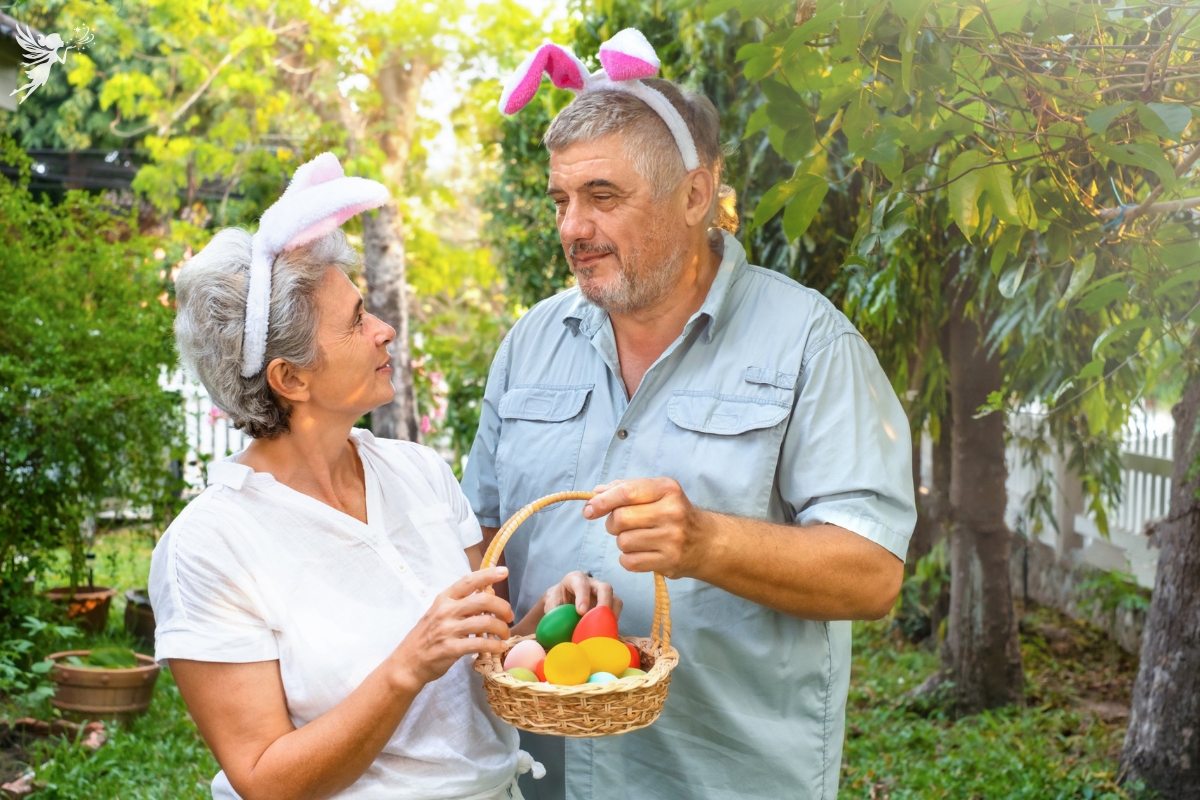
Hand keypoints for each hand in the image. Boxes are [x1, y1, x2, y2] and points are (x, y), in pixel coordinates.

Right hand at [390, 567, 512, 691]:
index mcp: (444, 599)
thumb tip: (487, 596)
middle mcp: (446, 611)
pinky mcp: (450, 649)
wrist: (407, 663)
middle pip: (483, 600)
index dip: (488, 574)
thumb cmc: (426, 637)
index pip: (468, 581)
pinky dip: (494, 646)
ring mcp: (447, 630)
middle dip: (502, 607)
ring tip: (504, 635)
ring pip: (485, 622)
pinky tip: (499, 648)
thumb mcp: (439, 613)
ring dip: (501, 628)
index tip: (504, 572)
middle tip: (509, 616)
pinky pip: (479, 644)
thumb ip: (461, 605)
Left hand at [513, 571, 621, 635]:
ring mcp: (603, 594)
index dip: (582, 596)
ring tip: (605, 630)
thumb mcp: (550, 607)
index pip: (580, 583)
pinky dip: (613, 623)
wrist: (562, 603)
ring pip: (615, 600)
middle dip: (604, 603)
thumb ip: (553, 616)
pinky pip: (616, 612)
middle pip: (605, 588)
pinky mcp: (610, 605)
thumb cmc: (556, 603)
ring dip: (612, 615)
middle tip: (599, 620)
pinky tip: (606, 634)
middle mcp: (592, 584)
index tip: (581, 612)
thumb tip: (556, 634)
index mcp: (574, 579)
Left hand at [582, 478, 712, 578]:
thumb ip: (626, 488)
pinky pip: (630, 562)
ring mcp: (672, 539)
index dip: (602, 501)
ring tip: (637, 539)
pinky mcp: (669, 562)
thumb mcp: (657, 493)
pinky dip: (627, 559)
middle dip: (612, 523)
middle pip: (620, 519)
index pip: (626, 493)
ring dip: (622, 541)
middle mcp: (672, 512)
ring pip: (623, 541)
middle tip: (622, 525)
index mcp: (667, 489)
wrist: (706, 542)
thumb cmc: (674, 513)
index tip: (589, 510)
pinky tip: (640, 553)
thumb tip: (596, 493)